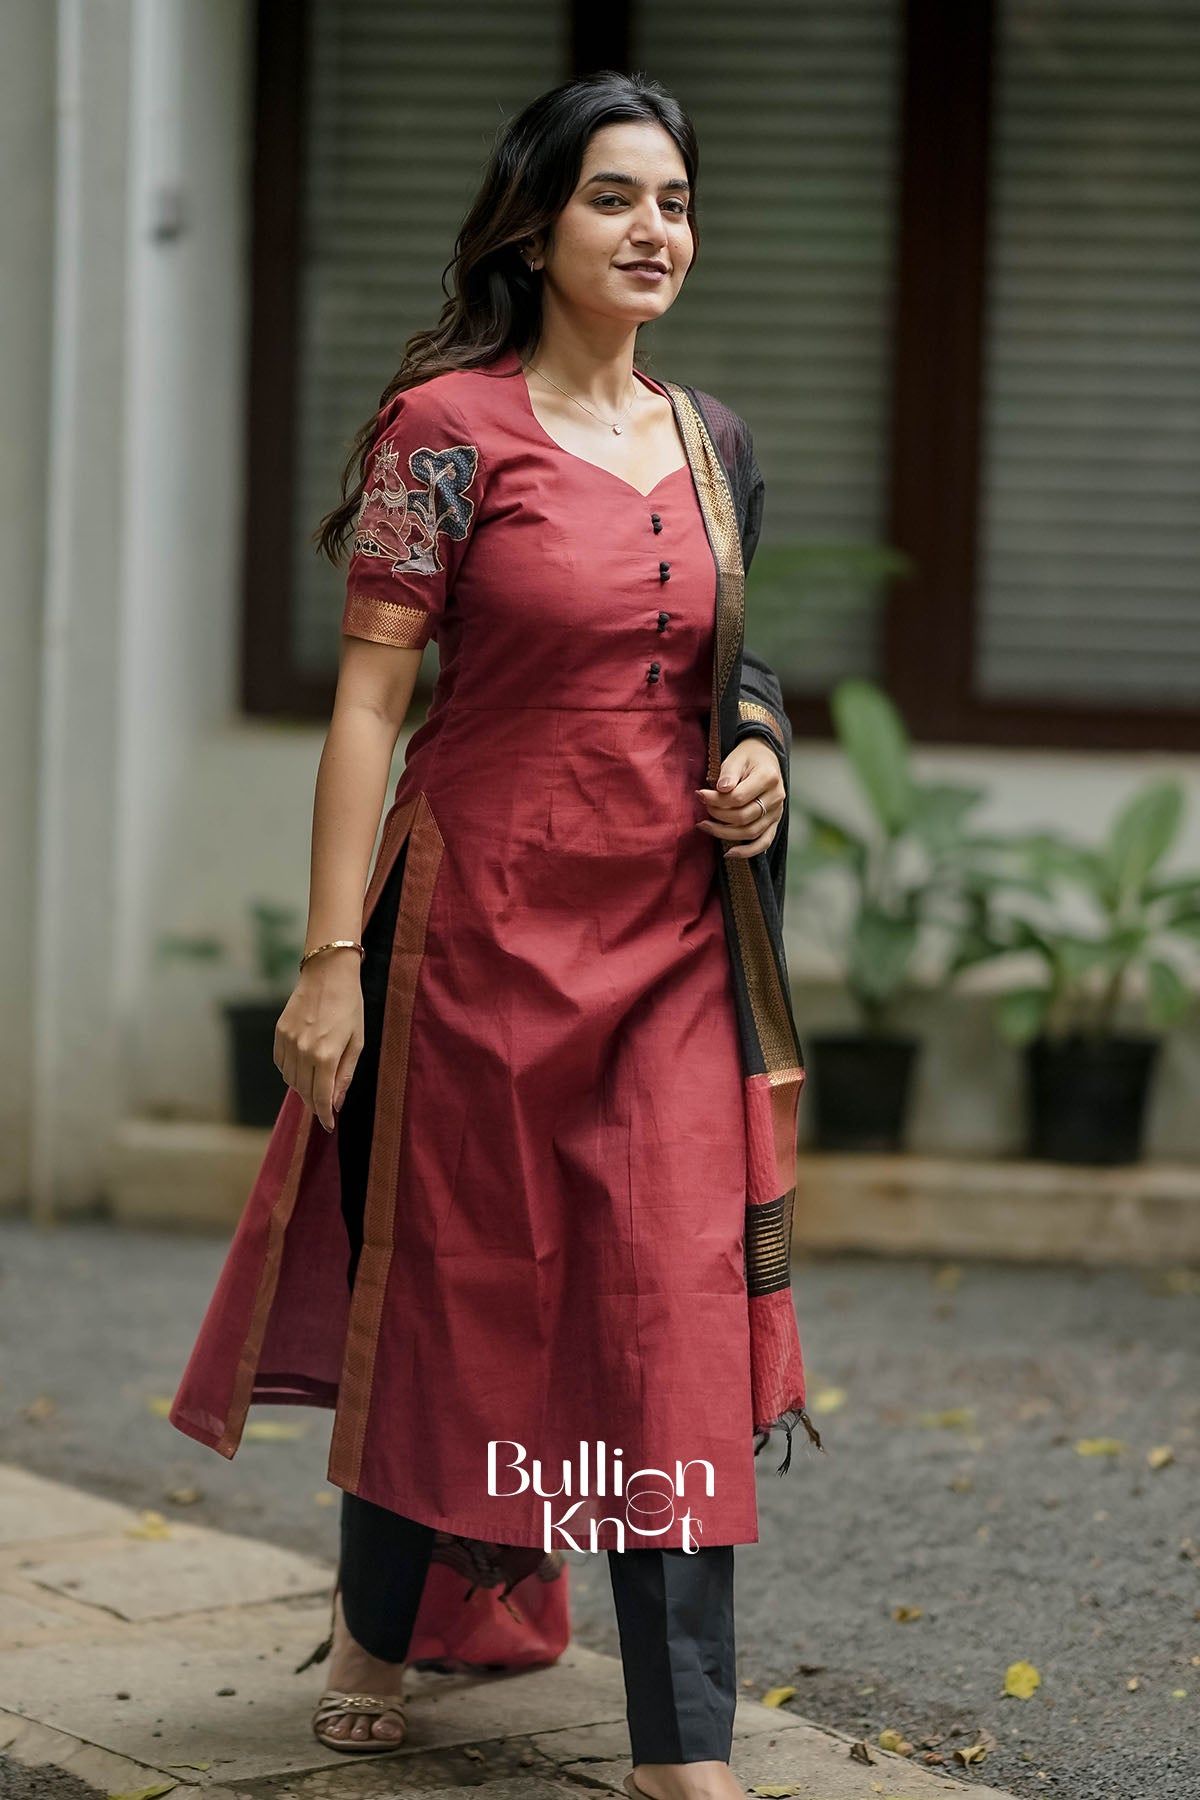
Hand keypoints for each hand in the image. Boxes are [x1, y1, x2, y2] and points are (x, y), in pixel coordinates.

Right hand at [273, 951, 363, 1132]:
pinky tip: (302, 1068)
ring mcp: (288, 1041)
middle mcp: (303, 1051)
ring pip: (290, 1080)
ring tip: (316, 1085)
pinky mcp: (279, 1032)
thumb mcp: (357, 1042)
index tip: (328, 1125)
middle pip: (304, 1091)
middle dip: (315, 1104)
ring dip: (302, 1088)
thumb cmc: (350, 1007)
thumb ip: (345, 1075)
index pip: (321, 1097)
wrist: (328, 974)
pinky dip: (290, 1072)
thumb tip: (336, 1103)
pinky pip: (281, 1064)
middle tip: (324, 1107)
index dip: (324, 1115)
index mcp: (326, 1055)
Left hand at [695, 738, 785, 859]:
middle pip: (743, 817)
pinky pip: (764, 842)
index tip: (699, 794)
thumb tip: (721, 789)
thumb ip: (728, 773)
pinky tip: (729, 853)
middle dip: (718, 816)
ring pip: (751, 832)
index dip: (716, 800)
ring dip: (724, 833)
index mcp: (768, 778)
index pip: (738, 798)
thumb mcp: (736, 758)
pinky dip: (747, 851)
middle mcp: (776, 797)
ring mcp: (777, 812)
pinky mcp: (774, 822)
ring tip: (705, 826)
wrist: (765, 759)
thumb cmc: (747, 758)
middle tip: (703, 809)